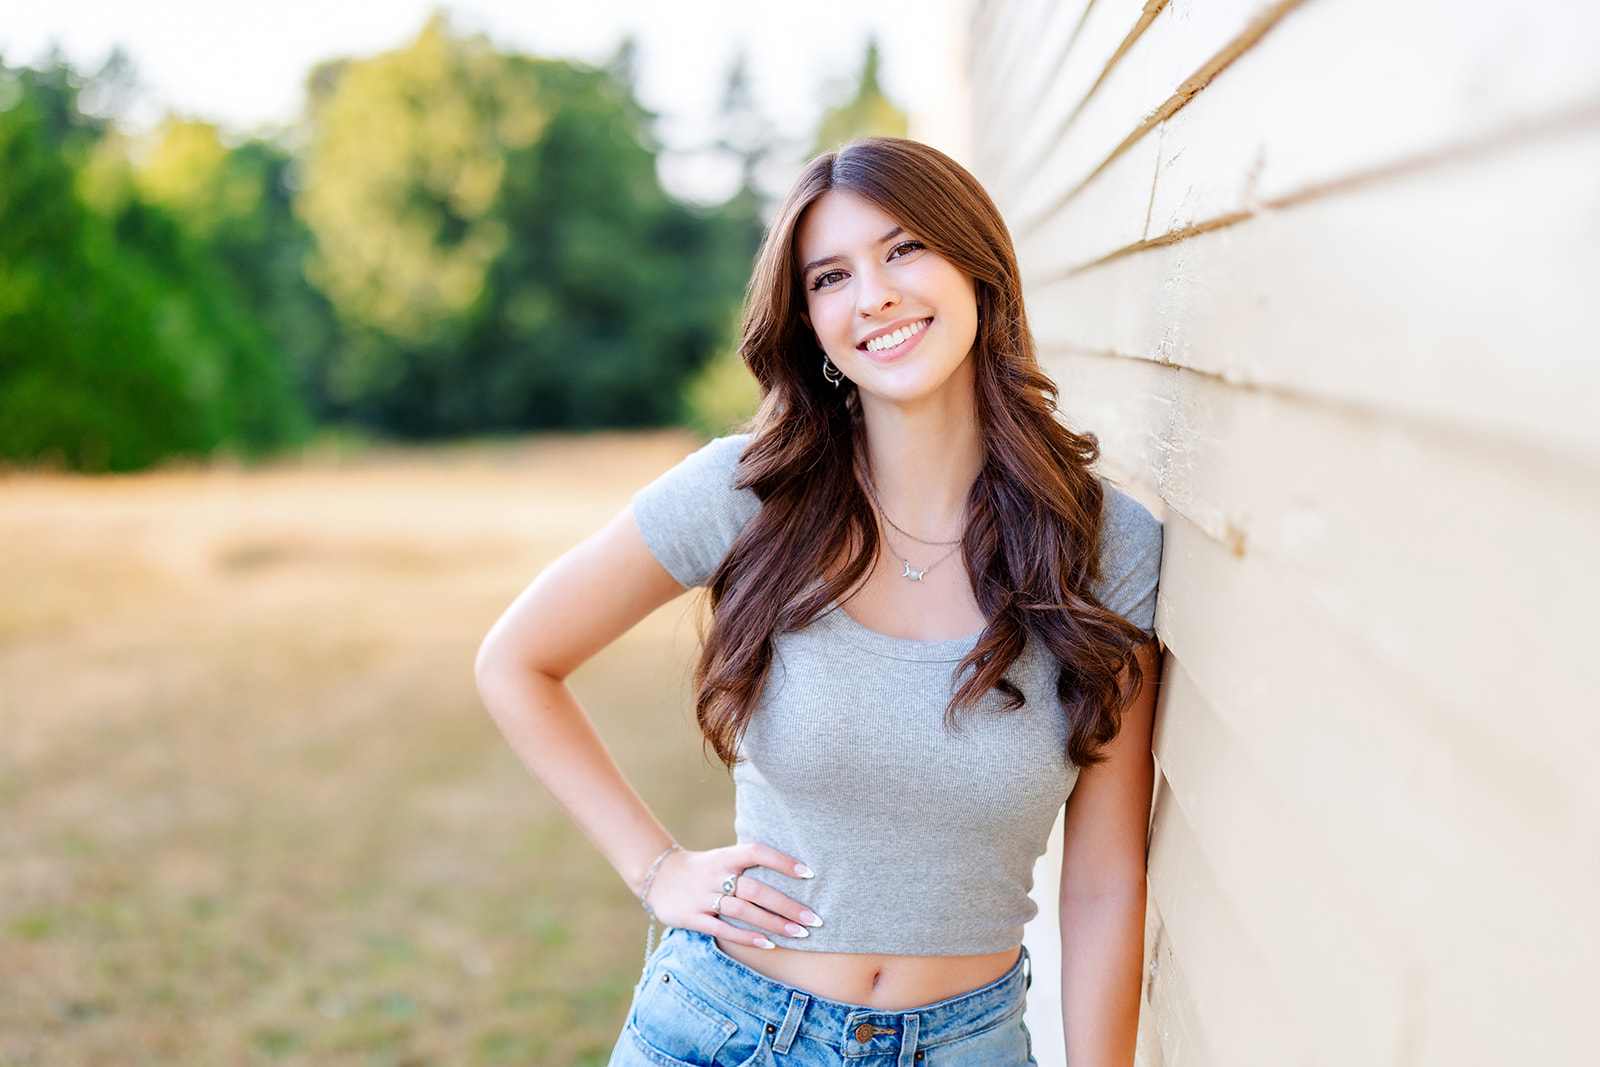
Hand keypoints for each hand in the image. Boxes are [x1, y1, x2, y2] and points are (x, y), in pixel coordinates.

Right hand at [643, 843, 823, 949]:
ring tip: (799, 934)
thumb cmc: (703, 870)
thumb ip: (750, 866)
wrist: (658, 878)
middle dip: (787, 905)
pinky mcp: (693, 918)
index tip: (809, 874)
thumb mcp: (723, 859)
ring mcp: (703, 897)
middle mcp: (716, 875)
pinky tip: (768, 944)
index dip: (782, 861)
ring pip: (743, 910)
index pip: (757, 853)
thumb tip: (794, 873)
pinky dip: (747, 937)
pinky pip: (723, 929)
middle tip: (813, 918)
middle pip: (756, 889)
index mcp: (725, 856)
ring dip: (773, 923)